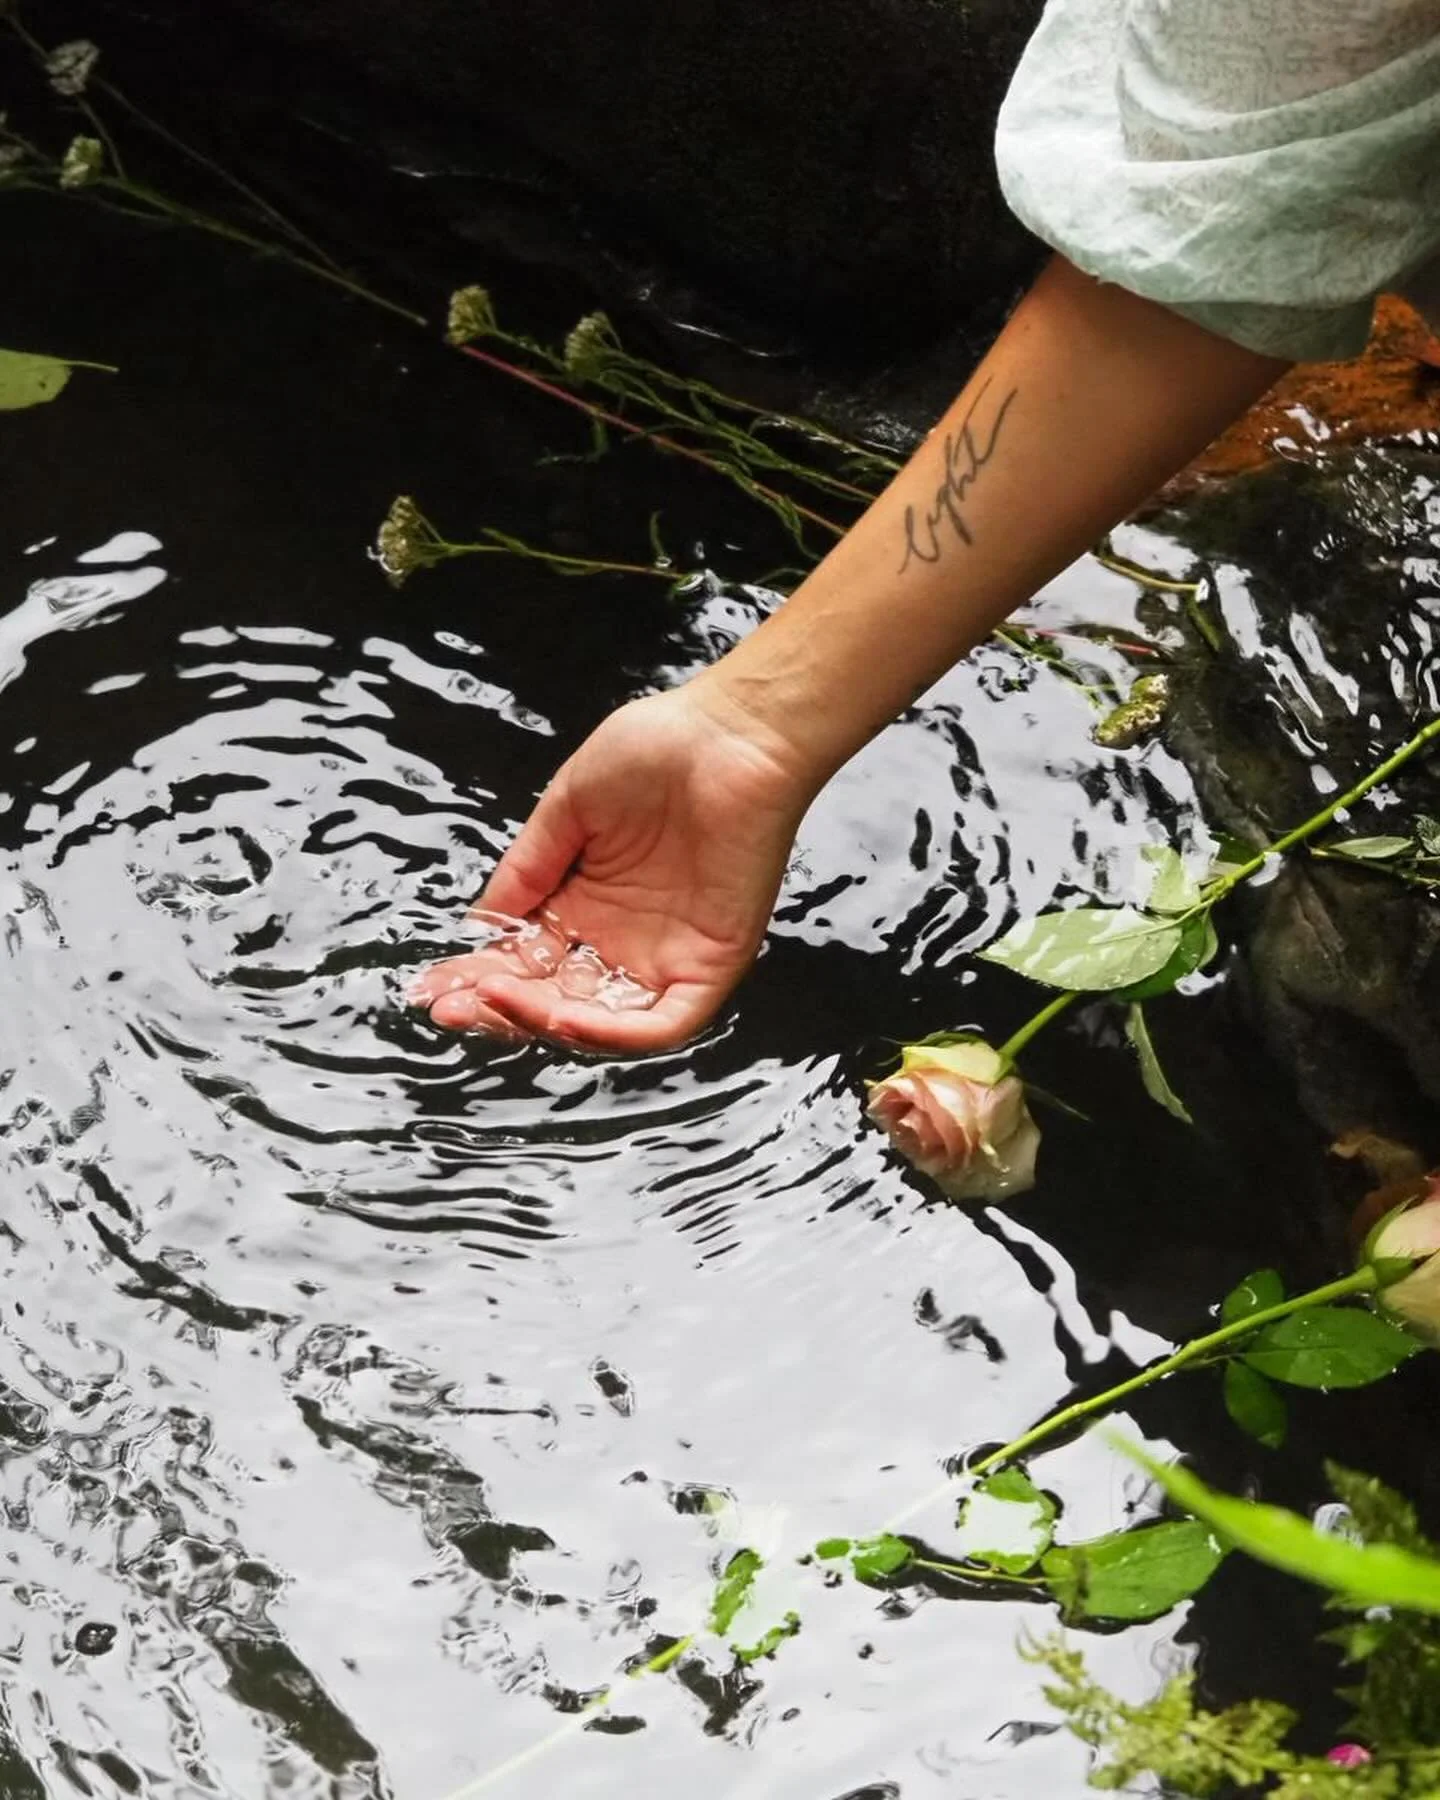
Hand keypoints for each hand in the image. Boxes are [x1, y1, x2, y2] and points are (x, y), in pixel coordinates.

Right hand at [407, 685, 811, 1052]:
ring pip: (597, 1022)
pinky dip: (613, 1032)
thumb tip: (479, 924)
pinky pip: (659, 1023)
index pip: (522, 961)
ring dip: (542, 1021)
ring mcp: (665, 958)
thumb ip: (526, 869)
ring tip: (497, 1001)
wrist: (734, 732)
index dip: (476, 977)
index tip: (430, 987)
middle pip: (550, 1000)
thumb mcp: (568, 809)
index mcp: (585, 904)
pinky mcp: (709, 967)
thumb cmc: (660, 750)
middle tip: (452, 1006)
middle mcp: (621, 940)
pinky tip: (565, 1018)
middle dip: (497, 1009)